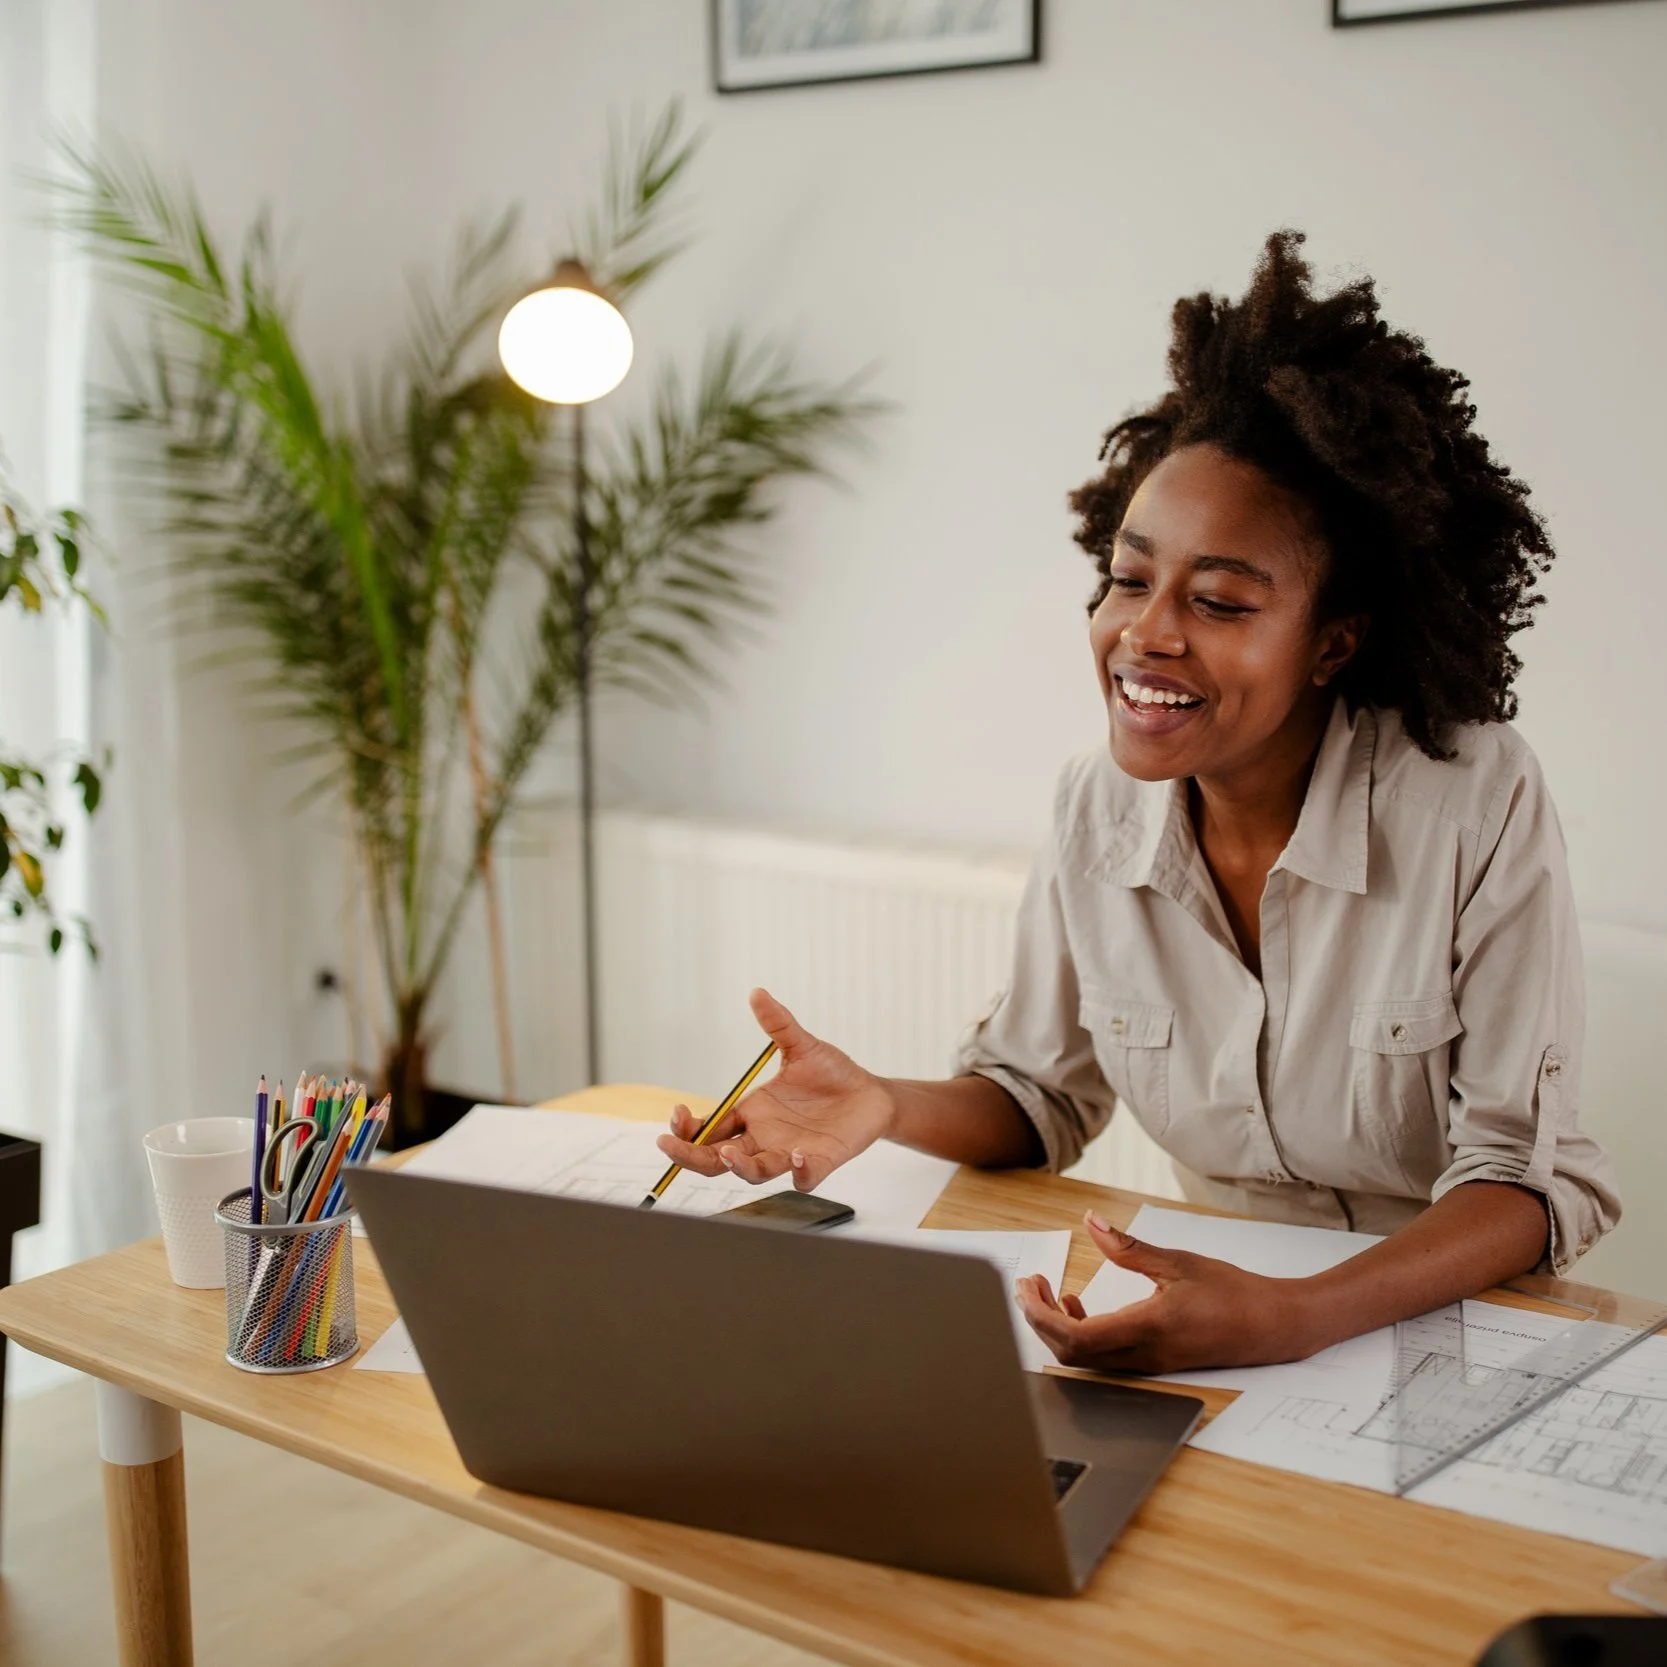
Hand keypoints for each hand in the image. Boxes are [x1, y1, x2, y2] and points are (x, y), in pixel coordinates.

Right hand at [655, 988, 894, 1191]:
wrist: (870, 1093)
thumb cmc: (832, 1073)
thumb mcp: (802, 1046)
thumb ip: (779, 1024)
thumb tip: (758, 992)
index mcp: (752, 1113)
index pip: (709, 1129)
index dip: (687, 1129)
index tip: (677, 1116)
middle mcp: (764, 1138)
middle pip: (717, 1158)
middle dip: (690, 1156)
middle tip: (669, 1147)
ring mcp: (789, 1153)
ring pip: (754, 1172)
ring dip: (740, 1167)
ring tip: (729, 1153)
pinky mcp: (818, 1163)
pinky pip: (802, 1178)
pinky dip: (797, 1173)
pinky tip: (796, 1156)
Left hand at [1015, 1212, 1314, 1375]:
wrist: (1273, 1326)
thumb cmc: (1231, 1292)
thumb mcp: (1178, 1261)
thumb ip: (1128, 1247)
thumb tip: (1091, 1222)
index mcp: (1148, 1328)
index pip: (1076, 1337)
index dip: (1041, 1316)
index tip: (1028, 1287)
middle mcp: (1144, 1354)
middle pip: (1071, 1353)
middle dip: (1040, 1320)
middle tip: (1031, 1285)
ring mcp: (1148, 1364)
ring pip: (1085, 1359)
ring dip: (1058, 1327)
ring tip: (1051, 1292)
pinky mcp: (1153, 1363)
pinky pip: (1103, 1358)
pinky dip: (1080, 1334)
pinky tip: (1081, 1306)